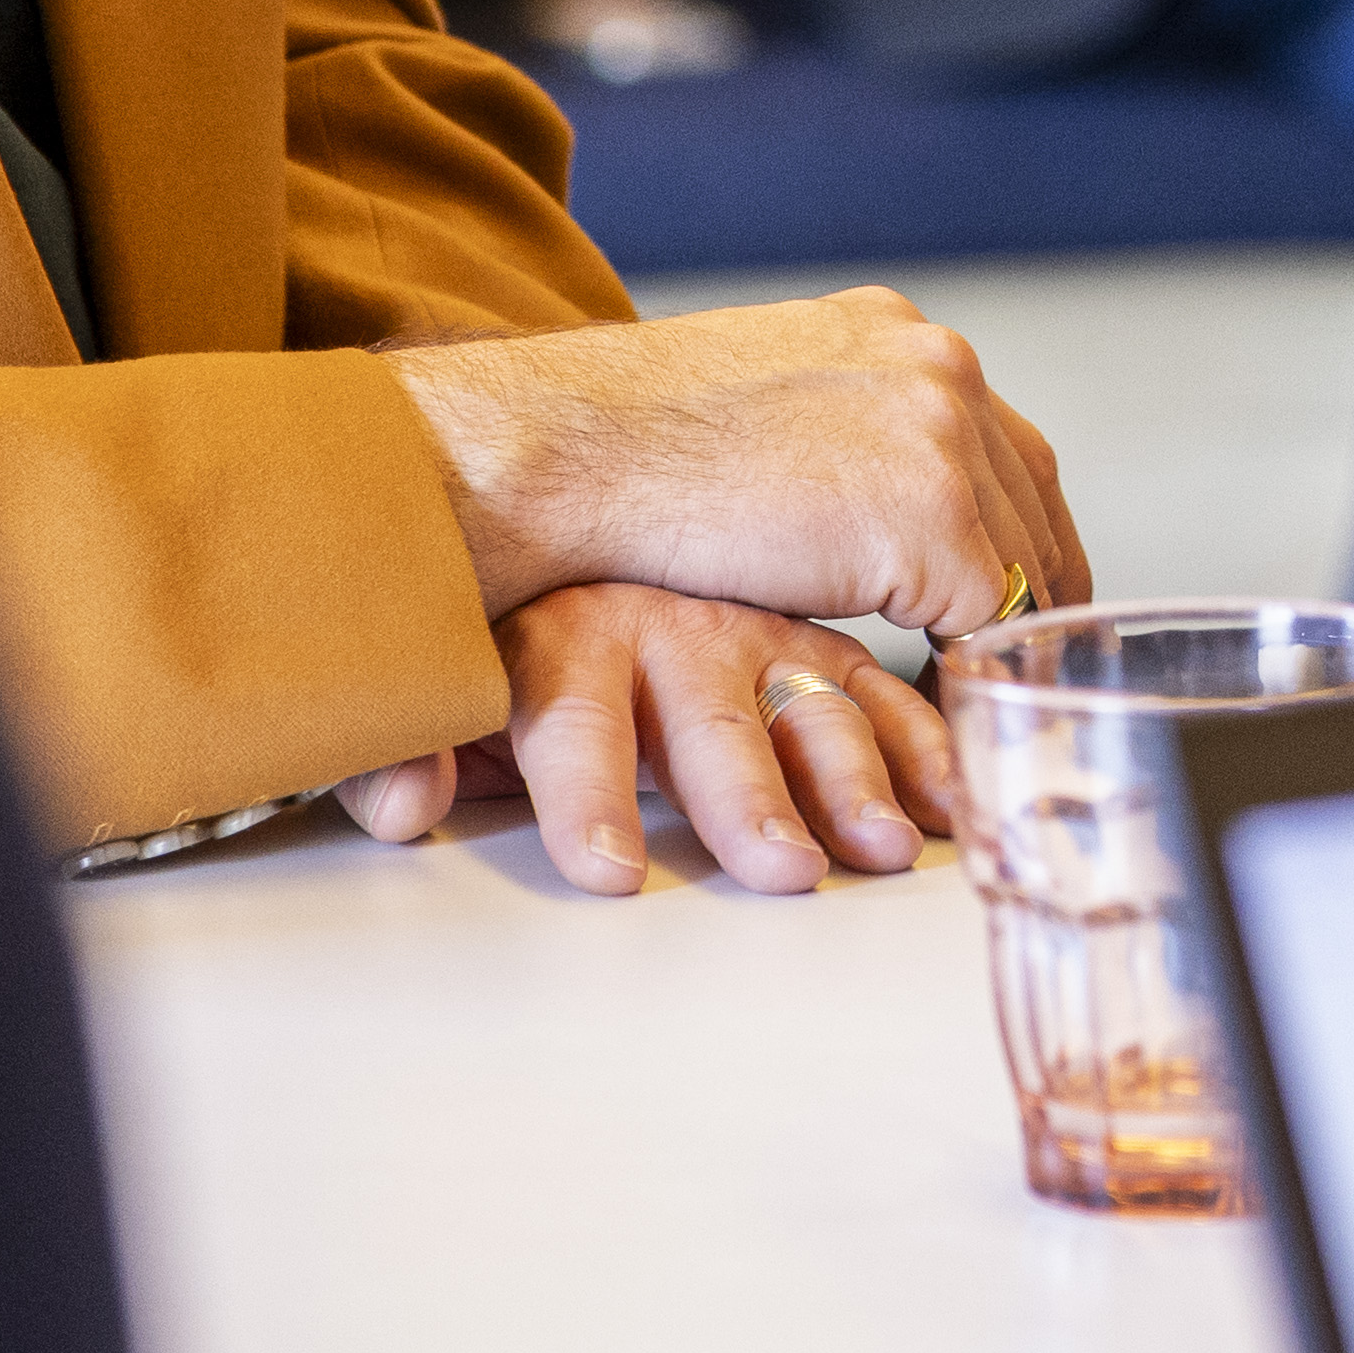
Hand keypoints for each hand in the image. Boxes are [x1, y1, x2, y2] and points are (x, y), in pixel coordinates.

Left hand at [339, 587, 959, 892]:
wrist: (554, 482)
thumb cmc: (496, 624)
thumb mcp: (436, 686)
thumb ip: (402, 751)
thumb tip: (398, 801)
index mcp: (560, 634)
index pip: (570, 713)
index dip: (586, 791)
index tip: (605, 870)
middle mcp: (663, 621)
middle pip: (708, 714)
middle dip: (745, 796)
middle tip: (779, 870)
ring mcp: (746, 622)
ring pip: (807, 695)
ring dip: (852, 774)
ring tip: (885, 847)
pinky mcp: (805, 632)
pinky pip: (874, 685)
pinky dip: (919, 739)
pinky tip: (954, 797)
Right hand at [392, 289, 1089, 631]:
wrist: (562, 447)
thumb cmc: (617, 442)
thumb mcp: (752, 405)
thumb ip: (825, 435)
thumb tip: (853, 499)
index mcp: (890, 330)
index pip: (996, 442)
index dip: (1004, 531)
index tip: (999, 596)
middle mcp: (934, 365)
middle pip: (1030, 495)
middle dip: (1026, 583)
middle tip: (1015, 660)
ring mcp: (942, 436)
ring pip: (1022, 558)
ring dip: (1002, 633)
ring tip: (986, 700)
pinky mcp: (931, 517)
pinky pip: (989, 614)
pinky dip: (970, 666)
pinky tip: (945, 711)